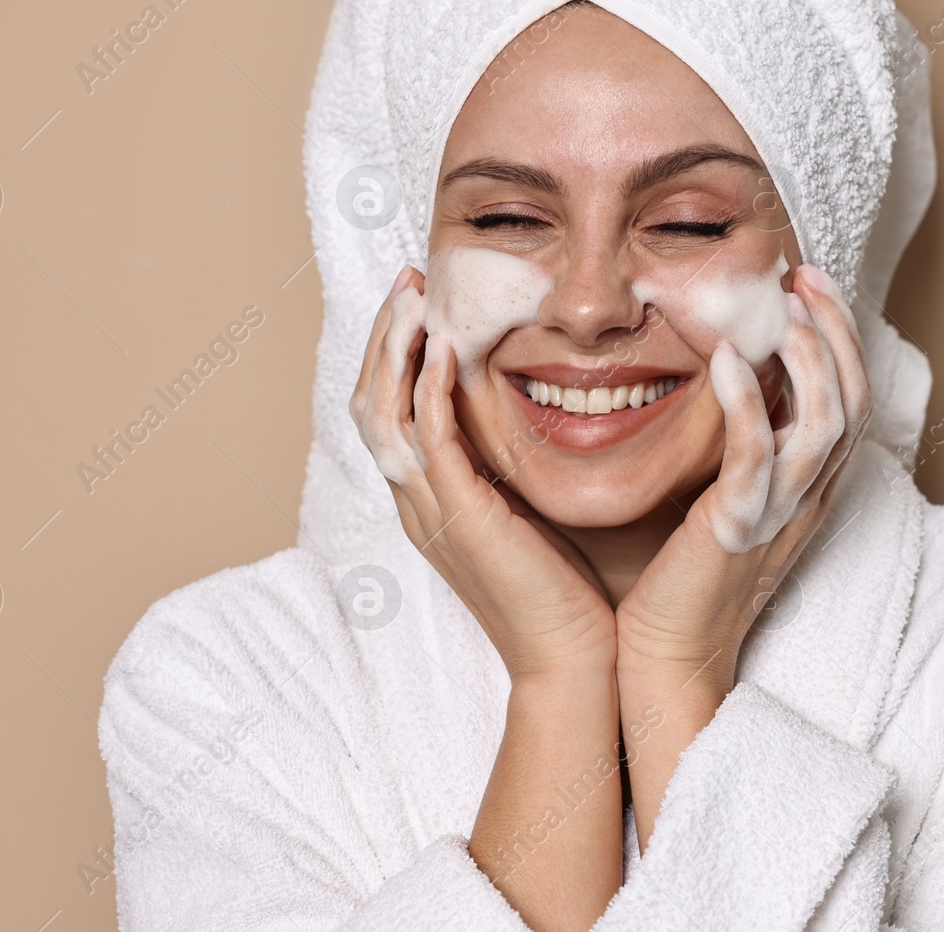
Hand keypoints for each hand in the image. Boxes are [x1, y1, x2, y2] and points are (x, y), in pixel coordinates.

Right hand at [350, 265, 617, 680]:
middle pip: (370, 404)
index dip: (395, 354)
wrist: (573, 661)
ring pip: (385, 417)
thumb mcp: (526, 513)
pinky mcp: (459, 520)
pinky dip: (428, 393)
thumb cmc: (563, 592)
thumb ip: (510, 467)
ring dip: (396, 351)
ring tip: (415, 298)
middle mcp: (416, 504)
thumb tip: (528, 416)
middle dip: (386, 337)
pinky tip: (444, 350)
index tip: (419, 302)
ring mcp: (430, 513)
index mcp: (428, 501)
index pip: (388, 412)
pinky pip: (428, 444)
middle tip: (407, 282)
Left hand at [615, 263, 871, 691]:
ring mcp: (779, 515)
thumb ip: (740, 447)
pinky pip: (758, 458)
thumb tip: (729, 379)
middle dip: (836, 331)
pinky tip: (728, 361)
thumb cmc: (680, 577)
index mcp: (806, 489)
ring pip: (826, 426)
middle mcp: (806, 499)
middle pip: (852, 402)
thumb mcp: (723, 498)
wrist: (667, 656)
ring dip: (811, 359)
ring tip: (787, 308)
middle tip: (805, 275)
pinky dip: (749, 405)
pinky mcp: (738, 529)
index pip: (847, 400)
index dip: (839, 338)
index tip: (809, 284)